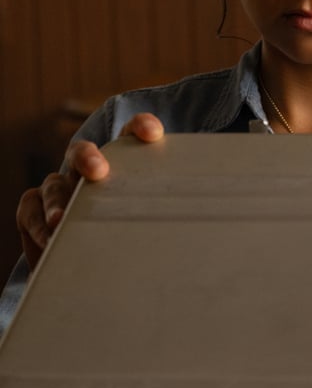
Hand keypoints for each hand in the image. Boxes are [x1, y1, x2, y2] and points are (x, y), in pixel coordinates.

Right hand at [16, 113, 162, 268]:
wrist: (98, 260)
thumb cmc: (135, 232)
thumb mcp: (154, 217)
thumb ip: (168, 208)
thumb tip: (204, 213)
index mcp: (121, 162)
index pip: (130, 133)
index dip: (139, 127)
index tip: (152, 134)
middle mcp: (87, 169)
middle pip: (83, 152)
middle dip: (88, 156)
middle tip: (98, 171)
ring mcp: (59, 188)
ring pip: (54, 185)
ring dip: (58, 201)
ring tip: (62, 220)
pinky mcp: (34, 210)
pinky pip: (30, 210)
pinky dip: (38, 225)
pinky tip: (49, 241)